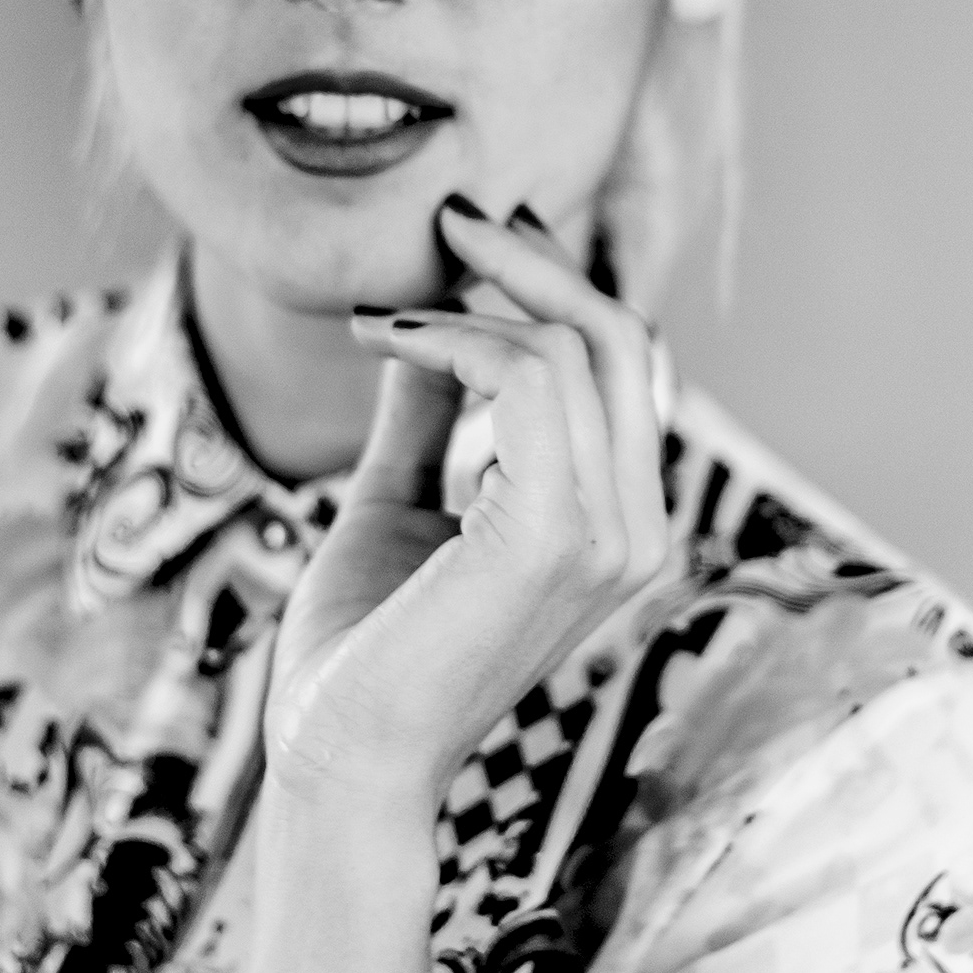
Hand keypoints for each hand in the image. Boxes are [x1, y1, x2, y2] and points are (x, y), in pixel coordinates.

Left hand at [265, 201, 667, 814]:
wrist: (336, 759)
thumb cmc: (360, 649)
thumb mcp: (398, 500)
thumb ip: (428, 417)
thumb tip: (427, 317)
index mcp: (617, 523)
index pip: (624, 367)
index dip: (560, 280)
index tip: (478, 226)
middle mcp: (636, 529)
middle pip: (619, 338)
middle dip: (531, 260)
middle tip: (447, 214)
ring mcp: (610, 538)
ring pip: (572, 348)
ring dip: (471, 300)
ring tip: (380, 312)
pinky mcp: (556, 536)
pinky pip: (525, 380)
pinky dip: (450, 337)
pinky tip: (384, 340)